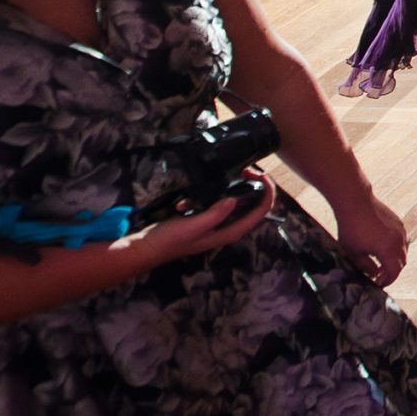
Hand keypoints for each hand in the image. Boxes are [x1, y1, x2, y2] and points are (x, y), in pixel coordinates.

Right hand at [116, 171, 276, 272]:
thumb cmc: (172, 239)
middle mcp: (229, 228)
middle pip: (255, 205)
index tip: (261, 174)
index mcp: (231, 232)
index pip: (262, 211)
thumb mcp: (195, 226)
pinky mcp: (208, 217)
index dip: (268, 192)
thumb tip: (234, 200)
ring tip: (237, 172)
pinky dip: (220, 192)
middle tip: (247, 169)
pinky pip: (221, 202)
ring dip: (240, 186)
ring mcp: (219, 223)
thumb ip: (216, 214)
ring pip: (240, 201)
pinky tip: (215, 185)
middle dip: (256, 186)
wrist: (149, 246)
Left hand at [331, 192, 409, 286]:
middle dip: (392, 271)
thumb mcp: (353, 252)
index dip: (388, 281)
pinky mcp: (398, 222)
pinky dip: (395, 247)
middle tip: (379, 275)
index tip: (379, 284)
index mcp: (388, 250)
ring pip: (403, 250)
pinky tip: (381, 246)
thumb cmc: (351, 228)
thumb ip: (365, 267)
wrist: (356, 202)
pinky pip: (401, 239)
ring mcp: (400, 230)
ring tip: (380, 261)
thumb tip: (374, 274)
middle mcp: (399, 240)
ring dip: (394, 259)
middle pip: (402, 262)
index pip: (395, 272)